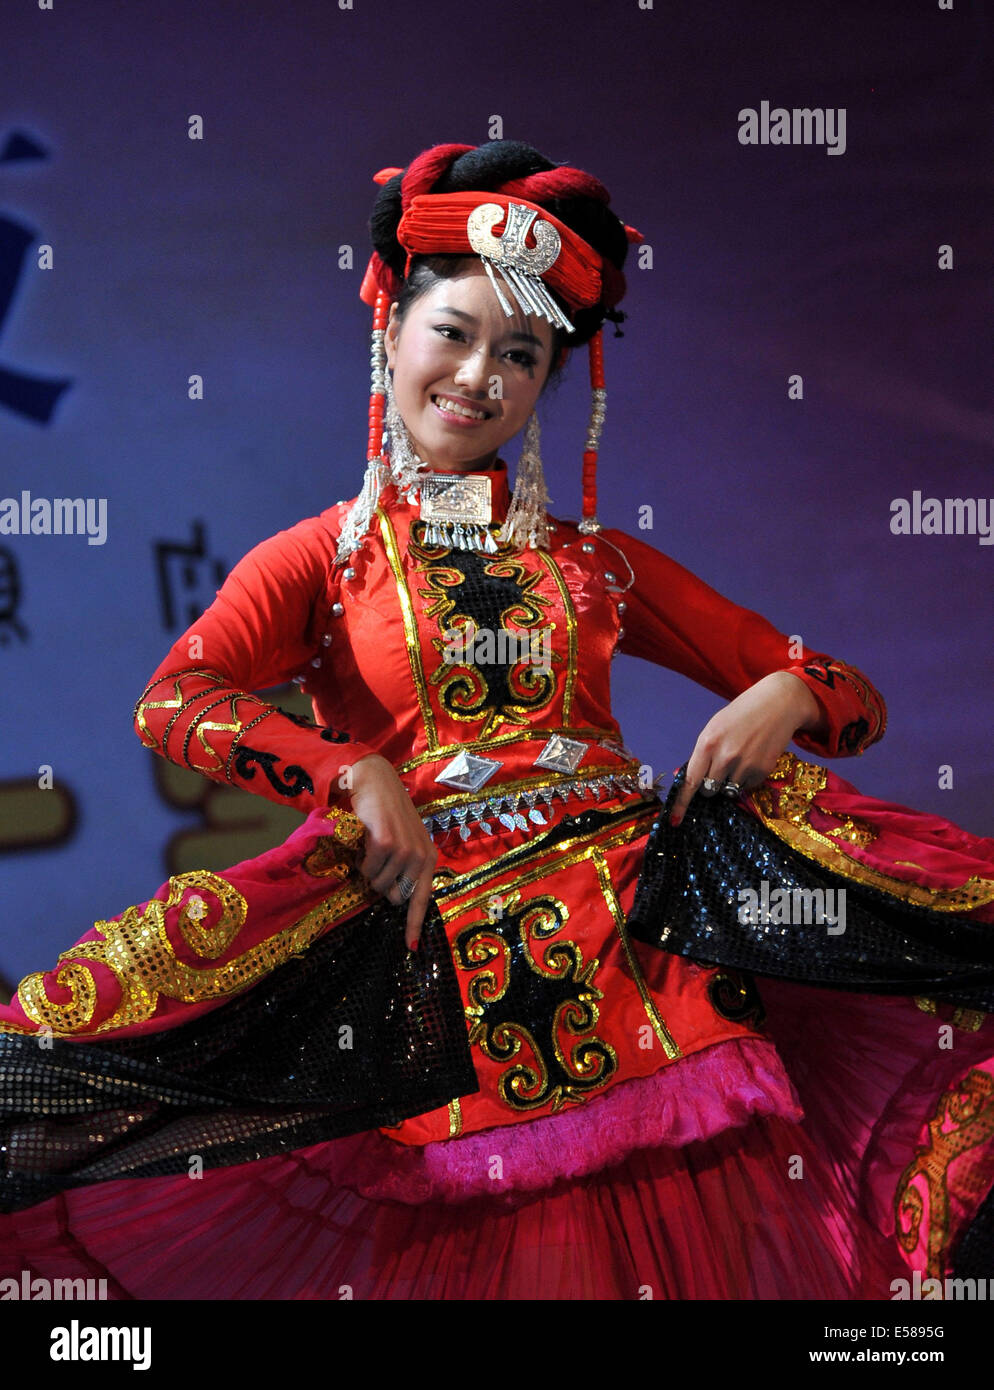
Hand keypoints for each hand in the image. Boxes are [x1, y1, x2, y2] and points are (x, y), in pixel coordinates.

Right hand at [345, 754, 439, 950]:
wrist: (376, 781)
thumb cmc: (388, 813)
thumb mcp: (405, 841)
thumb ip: (405, 868)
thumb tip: (393, 899)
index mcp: (429, 858)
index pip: (422, 899)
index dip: (415, 925)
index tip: (411, 948)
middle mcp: (421, 856)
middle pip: (394, 896)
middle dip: (380, 885)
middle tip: (376, 861)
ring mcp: (404, 850)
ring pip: (377, 884)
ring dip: (367, 871)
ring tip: (370, 848)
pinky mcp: (386, 843)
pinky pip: (366, 870)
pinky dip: (359, 861)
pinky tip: (363, 842)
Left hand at [669, 672, 822, 826]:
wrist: (777, 704)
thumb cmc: (741, 715)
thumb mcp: (715, 729)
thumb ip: (703, 754)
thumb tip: (693, 781)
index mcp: (707, 743)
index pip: (690, 781)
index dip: (682, 803)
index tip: (675, 821)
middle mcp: (725, 757)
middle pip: (709, 790)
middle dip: (710, 785)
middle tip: (720, 767)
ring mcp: (744, 766)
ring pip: (728, 791)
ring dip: (730, 781)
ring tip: (740, 757)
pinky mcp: (762, 771)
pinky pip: (747, 786)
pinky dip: (747, 778)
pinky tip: (753, 758)